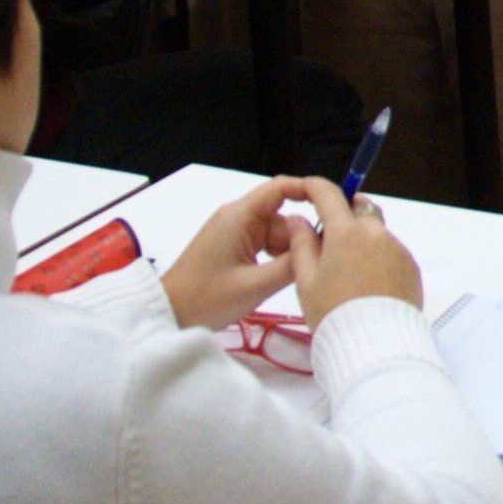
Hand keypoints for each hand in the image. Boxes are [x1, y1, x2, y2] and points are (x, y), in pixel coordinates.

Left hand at [157, 177, 320, 329]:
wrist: (168, 316)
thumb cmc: (207, 298)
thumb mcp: (256, 285)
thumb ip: (293, 264)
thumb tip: (323, 246)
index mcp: (240, 216)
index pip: (281, 187)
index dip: (309, 190)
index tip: (335, 206)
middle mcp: (237, 217)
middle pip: (282, 215)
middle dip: (301, 236)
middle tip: (320, 262)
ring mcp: (234, 233)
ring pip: (276, 233)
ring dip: (288, 251)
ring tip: (302, 275)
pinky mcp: (232, 247)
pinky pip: (264, 244)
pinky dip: (275, 258)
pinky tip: (281, 278)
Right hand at [290, 182, 426, 322]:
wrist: (376, 346)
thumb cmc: (334, 314)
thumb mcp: (306, 281)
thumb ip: (302, 244)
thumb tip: (298, 219)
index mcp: (346, 233)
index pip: (329, 194)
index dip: (315, 186)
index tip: (306, 188)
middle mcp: (376, 233)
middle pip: (359, 211)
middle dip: (344, 219)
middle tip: (329, 247)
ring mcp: (397, 248)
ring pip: (376, 232)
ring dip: (362, 242)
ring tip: (349, 276)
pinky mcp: (411, 266)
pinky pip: (391, 252)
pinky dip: (379, 259)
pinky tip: (368, 285)